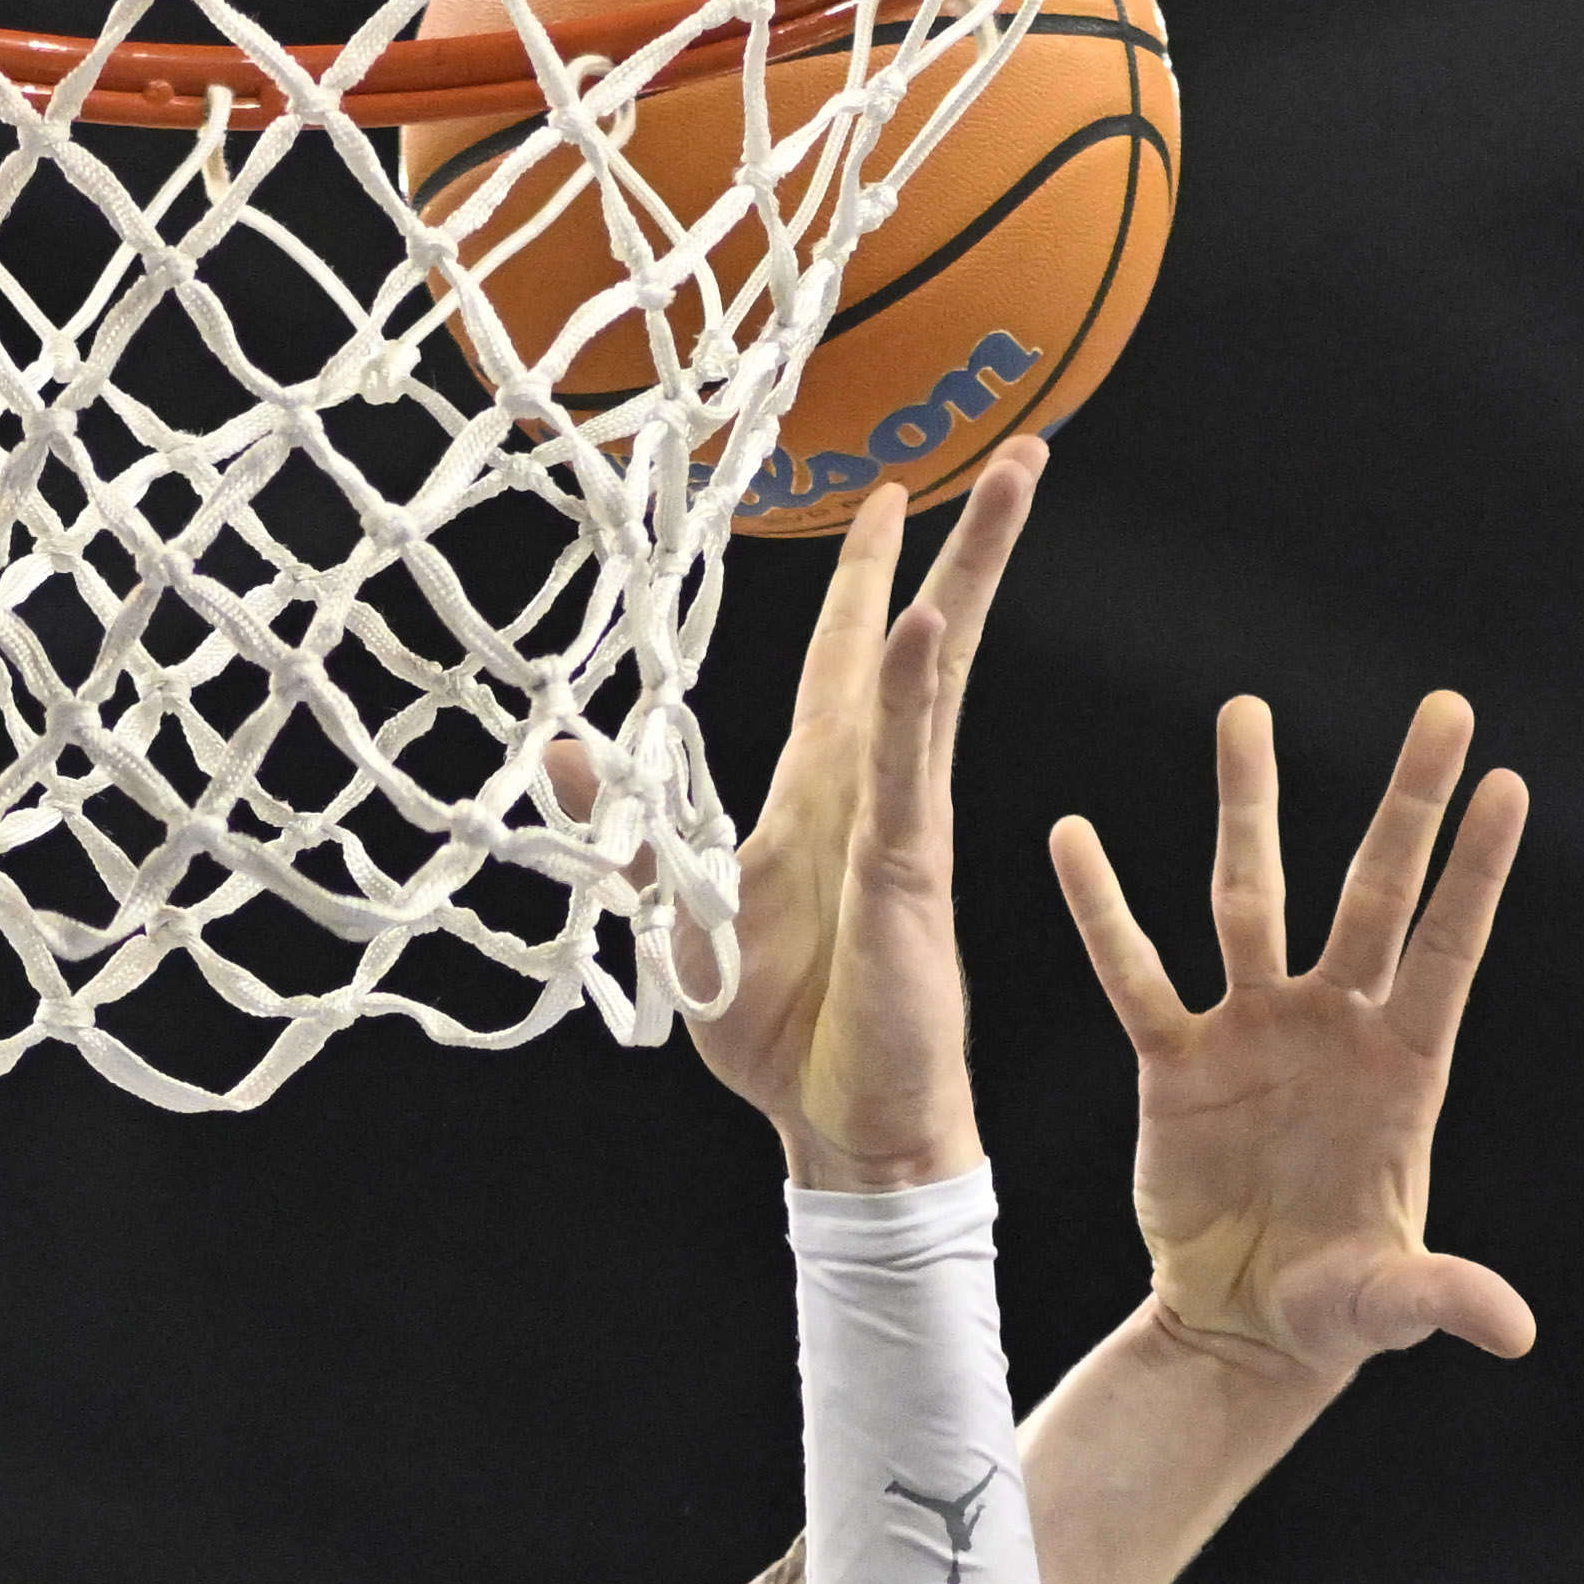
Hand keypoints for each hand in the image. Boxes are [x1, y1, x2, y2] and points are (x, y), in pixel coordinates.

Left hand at [680, 447, 1040, 1191]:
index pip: (846, 661)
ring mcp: (898, 823)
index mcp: (819, 794)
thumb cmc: (776, 1036)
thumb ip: (629, 829)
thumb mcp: (676, 914)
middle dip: (963, 544)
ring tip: (1018, 484)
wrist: (836, 1129)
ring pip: (937, 671)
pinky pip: (908, 766)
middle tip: (1018, 454)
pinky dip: (911, 693)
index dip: (865, 578)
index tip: (888, 499)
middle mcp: (871, 790)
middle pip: (921, 638)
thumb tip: (564, 752)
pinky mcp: (905, 871)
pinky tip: (926, 624)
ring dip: (972, 572)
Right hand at [1056, 690, 1533, 1397]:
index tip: (1507, 782)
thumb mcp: (1389, 1302)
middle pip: (1373, 891)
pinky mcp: (1175, 1062)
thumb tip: (1514, 1332)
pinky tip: (1071, 835)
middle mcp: (1333, 1026)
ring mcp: (1252, 1031)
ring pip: (1248, 897)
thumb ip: (1444, 1298)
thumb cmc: (1335, 1308)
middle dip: (1407, 801)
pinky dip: (1101, 909)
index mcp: (1403, 1068)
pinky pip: (1132, 974)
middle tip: (1446, 703)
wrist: (1242, 1325)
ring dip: (1248, 804)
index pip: (1448, 950)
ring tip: (1245, 709)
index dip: (1475, 872)